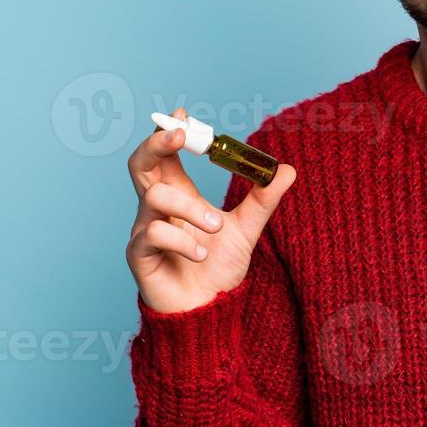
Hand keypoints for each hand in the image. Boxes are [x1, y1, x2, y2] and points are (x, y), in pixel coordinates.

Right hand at [124, 108, 296, 313]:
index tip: (182, 115)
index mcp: (178, 194)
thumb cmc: (218, 270)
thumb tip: (287, 169)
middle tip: (182, 135)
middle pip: (139, 163)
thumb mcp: (246, 230)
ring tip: (217, 227)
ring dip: (191, 208)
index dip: (167, 132)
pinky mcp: (139, 255)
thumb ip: (262, 200)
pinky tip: (203, 254)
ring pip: (155, 198)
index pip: (163, 155)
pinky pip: (155, 234)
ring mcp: (144, 230)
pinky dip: (184, 241)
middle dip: (156, 143)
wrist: (209, 311)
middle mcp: (156, 208)